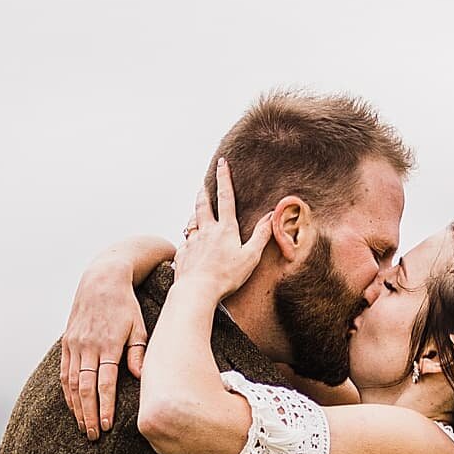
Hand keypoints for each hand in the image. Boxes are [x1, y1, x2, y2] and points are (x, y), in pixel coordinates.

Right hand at [62, 237, 169, 438]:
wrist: (102, 279)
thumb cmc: (127, 305)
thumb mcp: (140, 326)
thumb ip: (139, 353)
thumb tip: (140, 377)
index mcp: (108, 344)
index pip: (104, 383)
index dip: (105, 407)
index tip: (108, 425)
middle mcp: (88, 345)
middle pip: (84, 388)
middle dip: (89, 414)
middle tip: (94, 435)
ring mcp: (75, 344)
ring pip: (71, 383)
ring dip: (76, 407)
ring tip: (84, 427)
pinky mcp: (67, 342)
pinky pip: (64, 372)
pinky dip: (67, 392)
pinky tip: (72, 406)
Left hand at [174, 158, 273, 301]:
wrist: (197, 290)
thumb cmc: (226, 276)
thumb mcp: (250, 256)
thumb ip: (261, 235)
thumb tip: (271, 215)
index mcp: (225, 229)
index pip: (226, 197)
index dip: (224, 178)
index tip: (222, 163)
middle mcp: (206, 231)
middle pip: (203, 205)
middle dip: (204, 192)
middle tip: (203, 184)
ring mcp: (192, 241)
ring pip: (191, 221)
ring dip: (194, 213)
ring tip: (196, 213)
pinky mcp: (182, 254)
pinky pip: (185, 243)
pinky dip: (188, 240)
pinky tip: (189, 244)